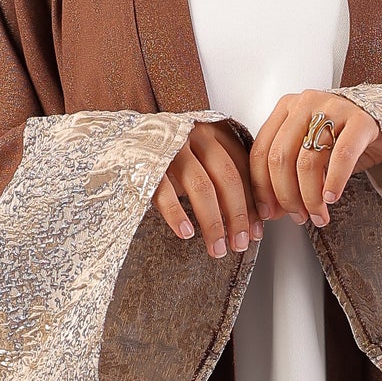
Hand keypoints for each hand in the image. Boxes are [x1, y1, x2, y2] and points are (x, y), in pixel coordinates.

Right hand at [153, 121, 257, 260]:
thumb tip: (254, 217)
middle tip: (240, 243)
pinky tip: (187, 233)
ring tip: (217, 248)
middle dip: (237, 215)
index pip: (243, 169)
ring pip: (201, 186)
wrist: (122, 139)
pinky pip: (164, 192)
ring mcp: (171, 147)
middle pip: (227, 177)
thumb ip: (225, 176)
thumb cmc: (168, 153)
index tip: (258, 230)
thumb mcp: (200, 157)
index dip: (254, 202)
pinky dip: (177, 214)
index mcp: (215, 132)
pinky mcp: (146, 161)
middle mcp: (196, 135)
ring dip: (212, 222)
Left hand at [249, 91, 381, 228]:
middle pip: (281, 158)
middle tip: (298, 216)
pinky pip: (341, 156)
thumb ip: (287, 177)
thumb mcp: (309, 155)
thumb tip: (271, 211)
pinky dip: (334, 181)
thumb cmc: (342, 141)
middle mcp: (305, 103)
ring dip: (311, 197)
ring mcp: (333, 107)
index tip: (268, 212)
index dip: (261, 188)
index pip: (261, 152)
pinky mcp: (361, 119)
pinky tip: (332, 197)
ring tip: (318, 214)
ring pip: (308, 160)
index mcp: (285, 108)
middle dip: (287, 196)